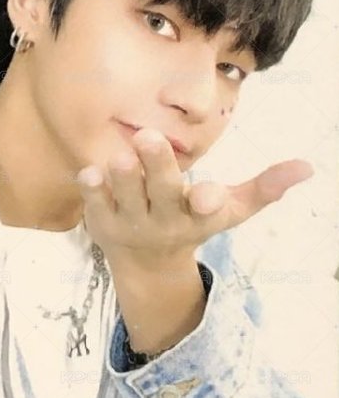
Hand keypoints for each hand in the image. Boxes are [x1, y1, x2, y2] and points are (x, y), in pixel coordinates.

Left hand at [76, 128, 313, 271]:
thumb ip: (265, 188)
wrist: (146, 261)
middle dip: (156, 166)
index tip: (206, 196)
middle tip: (148, 136)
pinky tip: (90, 173)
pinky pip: (93, 201)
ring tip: (122, 156)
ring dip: (123, 175)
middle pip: (161, 192)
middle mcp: (164, 219)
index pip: (208, 209)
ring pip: (125, 195)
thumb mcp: (230, 210)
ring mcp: (131, 222)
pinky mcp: (101, 221)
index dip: (207, 200)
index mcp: (198, 215)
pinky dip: (91, 188)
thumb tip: (308, 166)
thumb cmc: (191, 221)